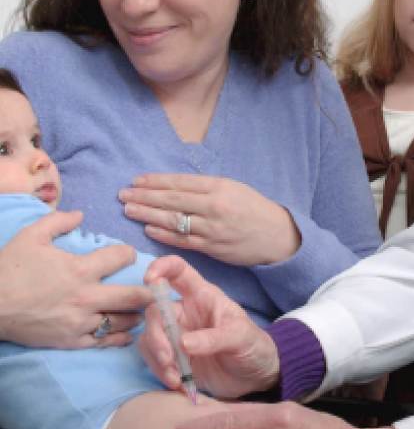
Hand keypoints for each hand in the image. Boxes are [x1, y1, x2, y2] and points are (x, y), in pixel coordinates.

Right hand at [0, 210, 151, 347]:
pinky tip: (128, 334)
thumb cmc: (8, 269)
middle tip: (159, 289)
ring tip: (144, 311)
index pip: (120, 258)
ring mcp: (80, 322)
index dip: (129, 254)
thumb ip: (58, 221)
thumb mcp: (31, 236)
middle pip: (132, 295)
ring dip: (137, 315)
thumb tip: (80, 214)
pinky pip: (103, 341)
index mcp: (80, 269)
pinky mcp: (71, 341)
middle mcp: (87, 297)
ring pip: (122, 321)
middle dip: (149, 292)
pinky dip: (119, 338)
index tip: (131, 255)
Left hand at [119, 174, 300, 265]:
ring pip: (173, 220)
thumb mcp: (234, 188)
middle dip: (145, 197)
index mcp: (219, 187)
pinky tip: (148, 229)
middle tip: (123, 195)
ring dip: (148, 215)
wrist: (276, 235)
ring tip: (129, 210)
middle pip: (172, 200)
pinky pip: (182, 240)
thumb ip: (206, 188)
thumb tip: (174, 186)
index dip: (156, 181)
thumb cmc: (254, 209)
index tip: (136, 180)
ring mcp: (212, 228)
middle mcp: (214, 206)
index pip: (180, 182)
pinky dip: (163, 235)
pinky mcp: (212, 247)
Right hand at [138, 255, 280, 397]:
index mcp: (203, 296)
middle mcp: (185, 312)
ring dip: (158, 358)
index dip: (162, 267)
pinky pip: (153, 357)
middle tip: (169, 359)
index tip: (149, 278)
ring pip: (150, 337)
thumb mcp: (241, 337)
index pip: (179, 271)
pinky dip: (160, 370)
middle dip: (157, 336)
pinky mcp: (173, 356)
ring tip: (176, 377)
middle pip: (156, 311)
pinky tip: (177, 382)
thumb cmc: (252, 345)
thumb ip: (215, 338)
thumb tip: (184, 343)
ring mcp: (177, 334)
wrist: (255, 376)